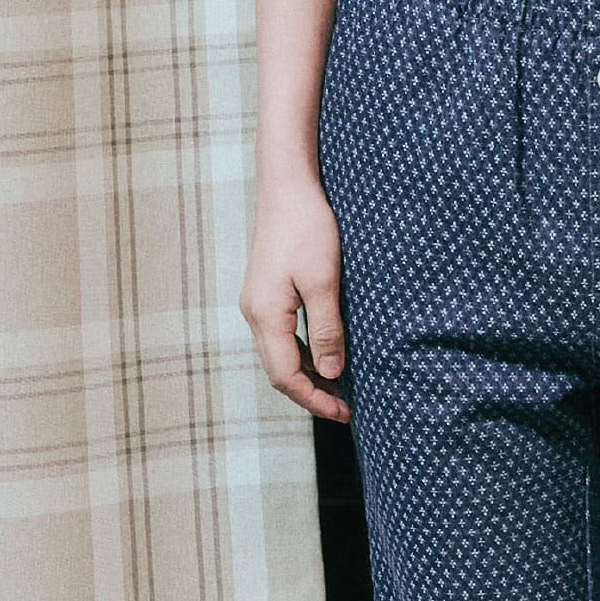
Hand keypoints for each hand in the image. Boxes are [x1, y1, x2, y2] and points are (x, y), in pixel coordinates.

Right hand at [239, 175, 352, 424]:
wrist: (287, 187)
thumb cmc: (307, 228)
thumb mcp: (323, 280)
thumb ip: (326, 329)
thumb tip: (331, 373)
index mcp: (265, 316)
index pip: (286, 377)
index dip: (314, 400)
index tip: (344, 413)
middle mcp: (254, 314)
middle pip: (278, 372)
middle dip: (310, 394)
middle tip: (345, 408)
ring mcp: (257, 304)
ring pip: (278, 356)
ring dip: (307, 376)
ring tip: (339, 389)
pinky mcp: (265, 293)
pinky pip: (280, 337)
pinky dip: (301, 355)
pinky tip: (324, 355)